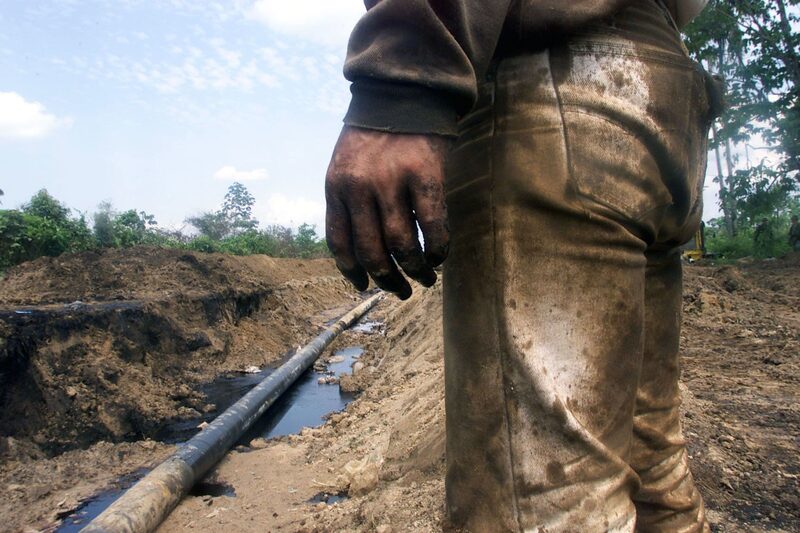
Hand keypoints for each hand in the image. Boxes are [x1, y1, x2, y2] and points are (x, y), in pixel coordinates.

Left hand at [325, 126, 449, 299]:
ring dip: (415, 271)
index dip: (352, 271)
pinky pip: (432, 227)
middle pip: (371, 252)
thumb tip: (361, 251)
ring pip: (402, 246)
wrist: (403, 91)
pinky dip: (437, 249)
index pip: (339, 243)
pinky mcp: (424, 175)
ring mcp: (391, 181)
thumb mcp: (347, 164)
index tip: (365, 285)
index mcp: (336, 187)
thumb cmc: (376, 134)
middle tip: (401, 290)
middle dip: (388, 280)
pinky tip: (440, 256)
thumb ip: (349, 200)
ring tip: (426, 278)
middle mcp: (359, 187)